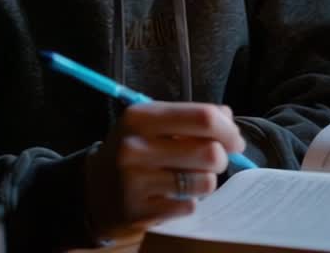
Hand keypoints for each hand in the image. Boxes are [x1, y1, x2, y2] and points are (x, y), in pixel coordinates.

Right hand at [83, 101, 245, 238]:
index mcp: (139, 117)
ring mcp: (135, 181)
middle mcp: (134, 147)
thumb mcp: (152, 125)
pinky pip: (189, 206)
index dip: (228, 130)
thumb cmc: (134, 151)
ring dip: (204, 181)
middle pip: (210, 152)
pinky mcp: (139, 212)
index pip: (203, 118)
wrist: (94, 191)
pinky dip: (188, 202)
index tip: (235, 140)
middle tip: (213, 161)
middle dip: (221, 158)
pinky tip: (172, 196)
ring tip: (188, 178)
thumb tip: (227, 117)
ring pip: (205, 182)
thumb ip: (190, 117)